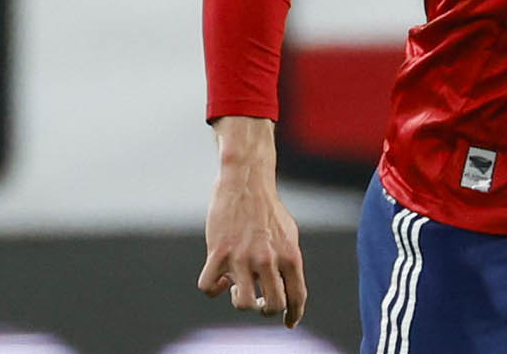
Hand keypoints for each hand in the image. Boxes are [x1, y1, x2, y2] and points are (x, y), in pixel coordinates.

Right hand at [198, 118, 307, 328]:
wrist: (247, 182)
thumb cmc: (268, 211)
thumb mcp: (289, 235)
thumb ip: (287, 262)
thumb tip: (287, 290)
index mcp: (290, 255)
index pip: (297, 295)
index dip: (294, 314)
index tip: (289, 323)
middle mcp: (268, 259)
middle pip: (272, 306)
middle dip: (265, 310)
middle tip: (259, 300)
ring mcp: (242, 257)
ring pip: (242, 303)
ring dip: (240, 301)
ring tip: (238, 287)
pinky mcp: (218, 252)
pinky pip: (209, 287)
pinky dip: (213, 289)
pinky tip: (218, 279)